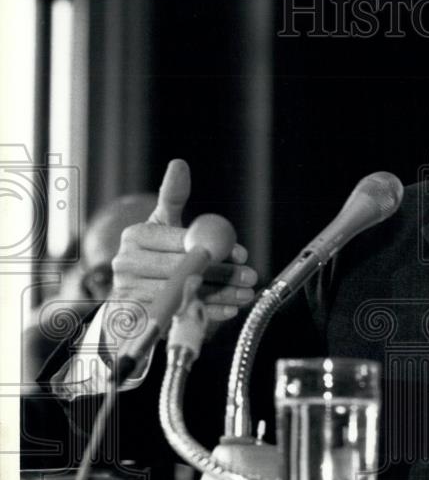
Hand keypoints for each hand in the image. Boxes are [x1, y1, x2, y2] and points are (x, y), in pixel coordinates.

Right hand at [107, 159, 258, 328]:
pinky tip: (230, 309)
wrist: (132, 292)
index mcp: (136, 236)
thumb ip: (173, 197)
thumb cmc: (153, 252)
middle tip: (251, 276)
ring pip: (185, 292)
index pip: (182, 241)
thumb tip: (179, 164)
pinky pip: (179, 313)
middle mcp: (126, 262)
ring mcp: (129, 291)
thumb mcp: (162, 223)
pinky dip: (207, 312)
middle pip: (184, 268)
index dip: (215, 247)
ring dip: (221, 294)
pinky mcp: (137, 315)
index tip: (242, 253)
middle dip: (223, 273)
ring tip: (247, 293)